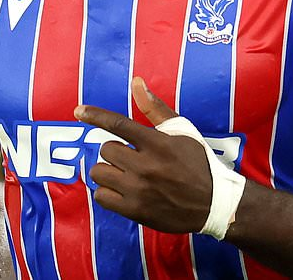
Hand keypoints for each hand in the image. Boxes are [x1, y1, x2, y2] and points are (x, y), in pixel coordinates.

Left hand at [74, 77, 213, 232]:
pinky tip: (121, 191)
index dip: (95, 116)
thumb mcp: (182, 130)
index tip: (79, 111)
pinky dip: (107, 192)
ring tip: (125, 174)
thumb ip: (155, 108)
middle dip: (115, 151)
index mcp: (158, 143)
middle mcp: (147, 165)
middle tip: (130, 157)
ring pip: (100, 173)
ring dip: (108, 171)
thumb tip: (136, 82)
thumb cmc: (197, 163)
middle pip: (106, 150)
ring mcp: (139, 190)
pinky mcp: (135, 211)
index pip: (118, 125)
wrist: (214, 203)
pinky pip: (101, 197)